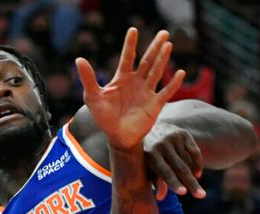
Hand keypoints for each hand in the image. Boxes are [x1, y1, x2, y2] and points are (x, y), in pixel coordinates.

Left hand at [75, 28, 184, 149]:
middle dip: (155, 46)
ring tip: (169, 45)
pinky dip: (173, 83)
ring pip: (157, 72)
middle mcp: (136, 82)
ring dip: (163, 59)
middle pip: (147, 60)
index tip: (133, 30)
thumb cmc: (104, 117)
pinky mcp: (155, 104)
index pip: (127, 57)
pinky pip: (166, 92)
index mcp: (122, 78)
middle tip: (164, 32)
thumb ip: (88, 79)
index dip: (130, 44)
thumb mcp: (93, 97)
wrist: (117, 137)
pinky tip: (180, 72)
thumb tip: (79, 59)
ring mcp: (146, 92)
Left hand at [143, 123, 205, 199]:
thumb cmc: (147, 155)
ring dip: (192, 176)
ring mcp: (173, 137)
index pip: (164, 172)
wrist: (148, 128)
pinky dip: (198, 164)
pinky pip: (195, 152)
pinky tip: (197, 174)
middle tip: (201, 196)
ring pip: (188, 162)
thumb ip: (155, 181)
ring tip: (194, 188)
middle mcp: (162, 144)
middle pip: (181, 168)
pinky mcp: (183, 133)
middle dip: (192, 183)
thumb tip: (160, 198)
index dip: (174, 182)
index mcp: (150, 154)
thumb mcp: (147, 168)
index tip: (183, 193)